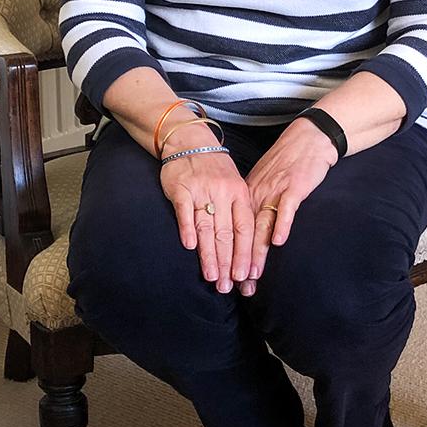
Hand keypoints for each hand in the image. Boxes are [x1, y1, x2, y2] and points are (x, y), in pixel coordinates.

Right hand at [160, 149, 253, 294]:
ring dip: (209, 255)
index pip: (245, 229)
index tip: (244, 276)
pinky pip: (184, 212)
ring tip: (210, 276)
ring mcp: (201, 190)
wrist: (189, 141)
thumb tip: (245, 249)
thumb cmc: (215, 169)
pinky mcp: (181, 188)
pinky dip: (187, 229)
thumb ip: (238, 213)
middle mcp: (223, 192)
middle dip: (227, 262)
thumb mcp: (234, 186)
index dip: (245, 254)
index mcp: (239, 193)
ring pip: (207, 228)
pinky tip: (189, 247)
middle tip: (226, 286)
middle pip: (226, 233)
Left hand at [242, 118, 337, 291]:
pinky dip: (282, 224)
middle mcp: (256, 195)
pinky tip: (278, 242)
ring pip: (261, 226)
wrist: (308, 139)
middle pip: (245, 234)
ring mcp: (274, 191)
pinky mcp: (293, 186)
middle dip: (240, 263)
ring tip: (251, 275)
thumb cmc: (289, 164)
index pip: (235, 232)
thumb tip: (249, 235)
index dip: (230, 257)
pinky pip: (286, 208)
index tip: (227, 280)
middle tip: (235, 287)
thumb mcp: (266, 184)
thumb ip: (258, 207)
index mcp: (247, 196)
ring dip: (256, 252)